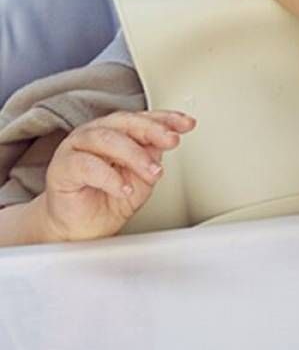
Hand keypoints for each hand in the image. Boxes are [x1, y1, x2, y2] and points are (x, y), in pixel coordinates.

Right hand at [38, 110, 195, 241]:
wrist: (81, 230)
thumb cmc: (108, 201)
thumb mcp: (141, 180)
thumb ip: (151, 160)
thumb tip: (164, 144)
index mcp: (115, 132)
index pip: (142, 119)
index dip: (165, 119)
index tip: (186, 124)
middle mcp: (95, 134)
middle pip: (125, 123)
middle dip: (153, 130)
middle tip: (172, 141)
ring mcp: (76, 148)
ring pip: (107, 139)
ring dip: (134, 155)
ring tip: (152, 173)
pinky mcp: (62, 168)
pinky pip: (86, 165)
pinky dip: (109, 176)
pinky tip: (124, 188)